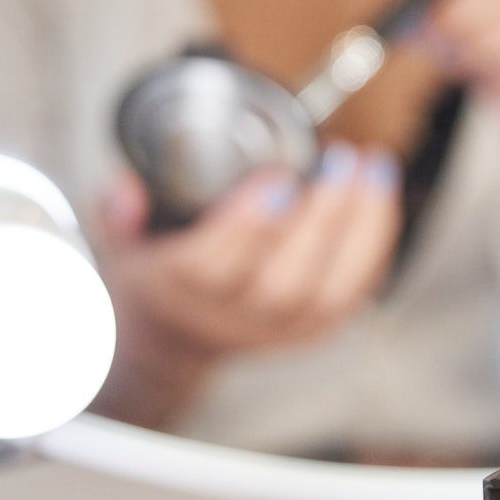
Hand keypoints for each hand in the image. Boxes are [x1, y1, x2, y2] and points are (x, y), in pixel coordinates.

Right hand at [93, 144, 401, 422]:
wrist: (176, 340)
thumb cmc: (156, 276)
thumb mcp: (120, 245)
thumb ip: (117, 215)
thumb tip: (126, 186)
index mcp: (179, 292)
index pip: (213, 266)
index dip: (250, 222)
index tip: (278, 176)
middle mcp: (232, 319)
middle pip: (285, 281)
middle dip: (320, 217)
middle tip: (340, 158)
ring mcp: (277, 332)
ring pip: (330, 291)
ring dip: (361, 227)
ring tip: (373, 168)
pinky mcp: (312, 333)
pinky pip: (354, 294)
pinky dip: (374, 246)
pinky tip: (382, 198)